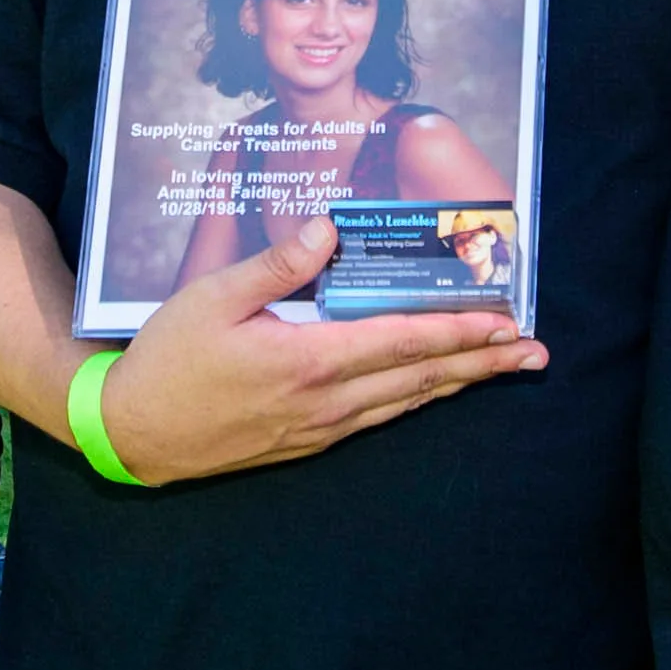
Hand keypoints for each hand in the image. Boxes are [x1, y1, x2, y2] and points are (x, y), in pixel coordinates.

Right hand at [97, 219, 544, 484]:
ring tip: (506, 369)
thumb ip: (278, 263)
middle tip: (537, 352)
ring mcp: (320, 427)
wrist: (133, 434)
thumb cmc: (169, 359)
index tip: (505, 320)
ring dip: (461, 383)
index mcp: (308, 360)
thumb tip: (331, 227)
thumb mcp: (213, 297)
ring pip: (407, 403)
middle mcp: (326, 400)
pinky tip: (436, 390)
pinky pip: (379, 418)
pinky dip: (418, 400)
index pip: (402, 342)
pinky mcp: (308, 441)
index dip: (458, 330)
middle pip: (422, 378)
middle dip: (483, 362)